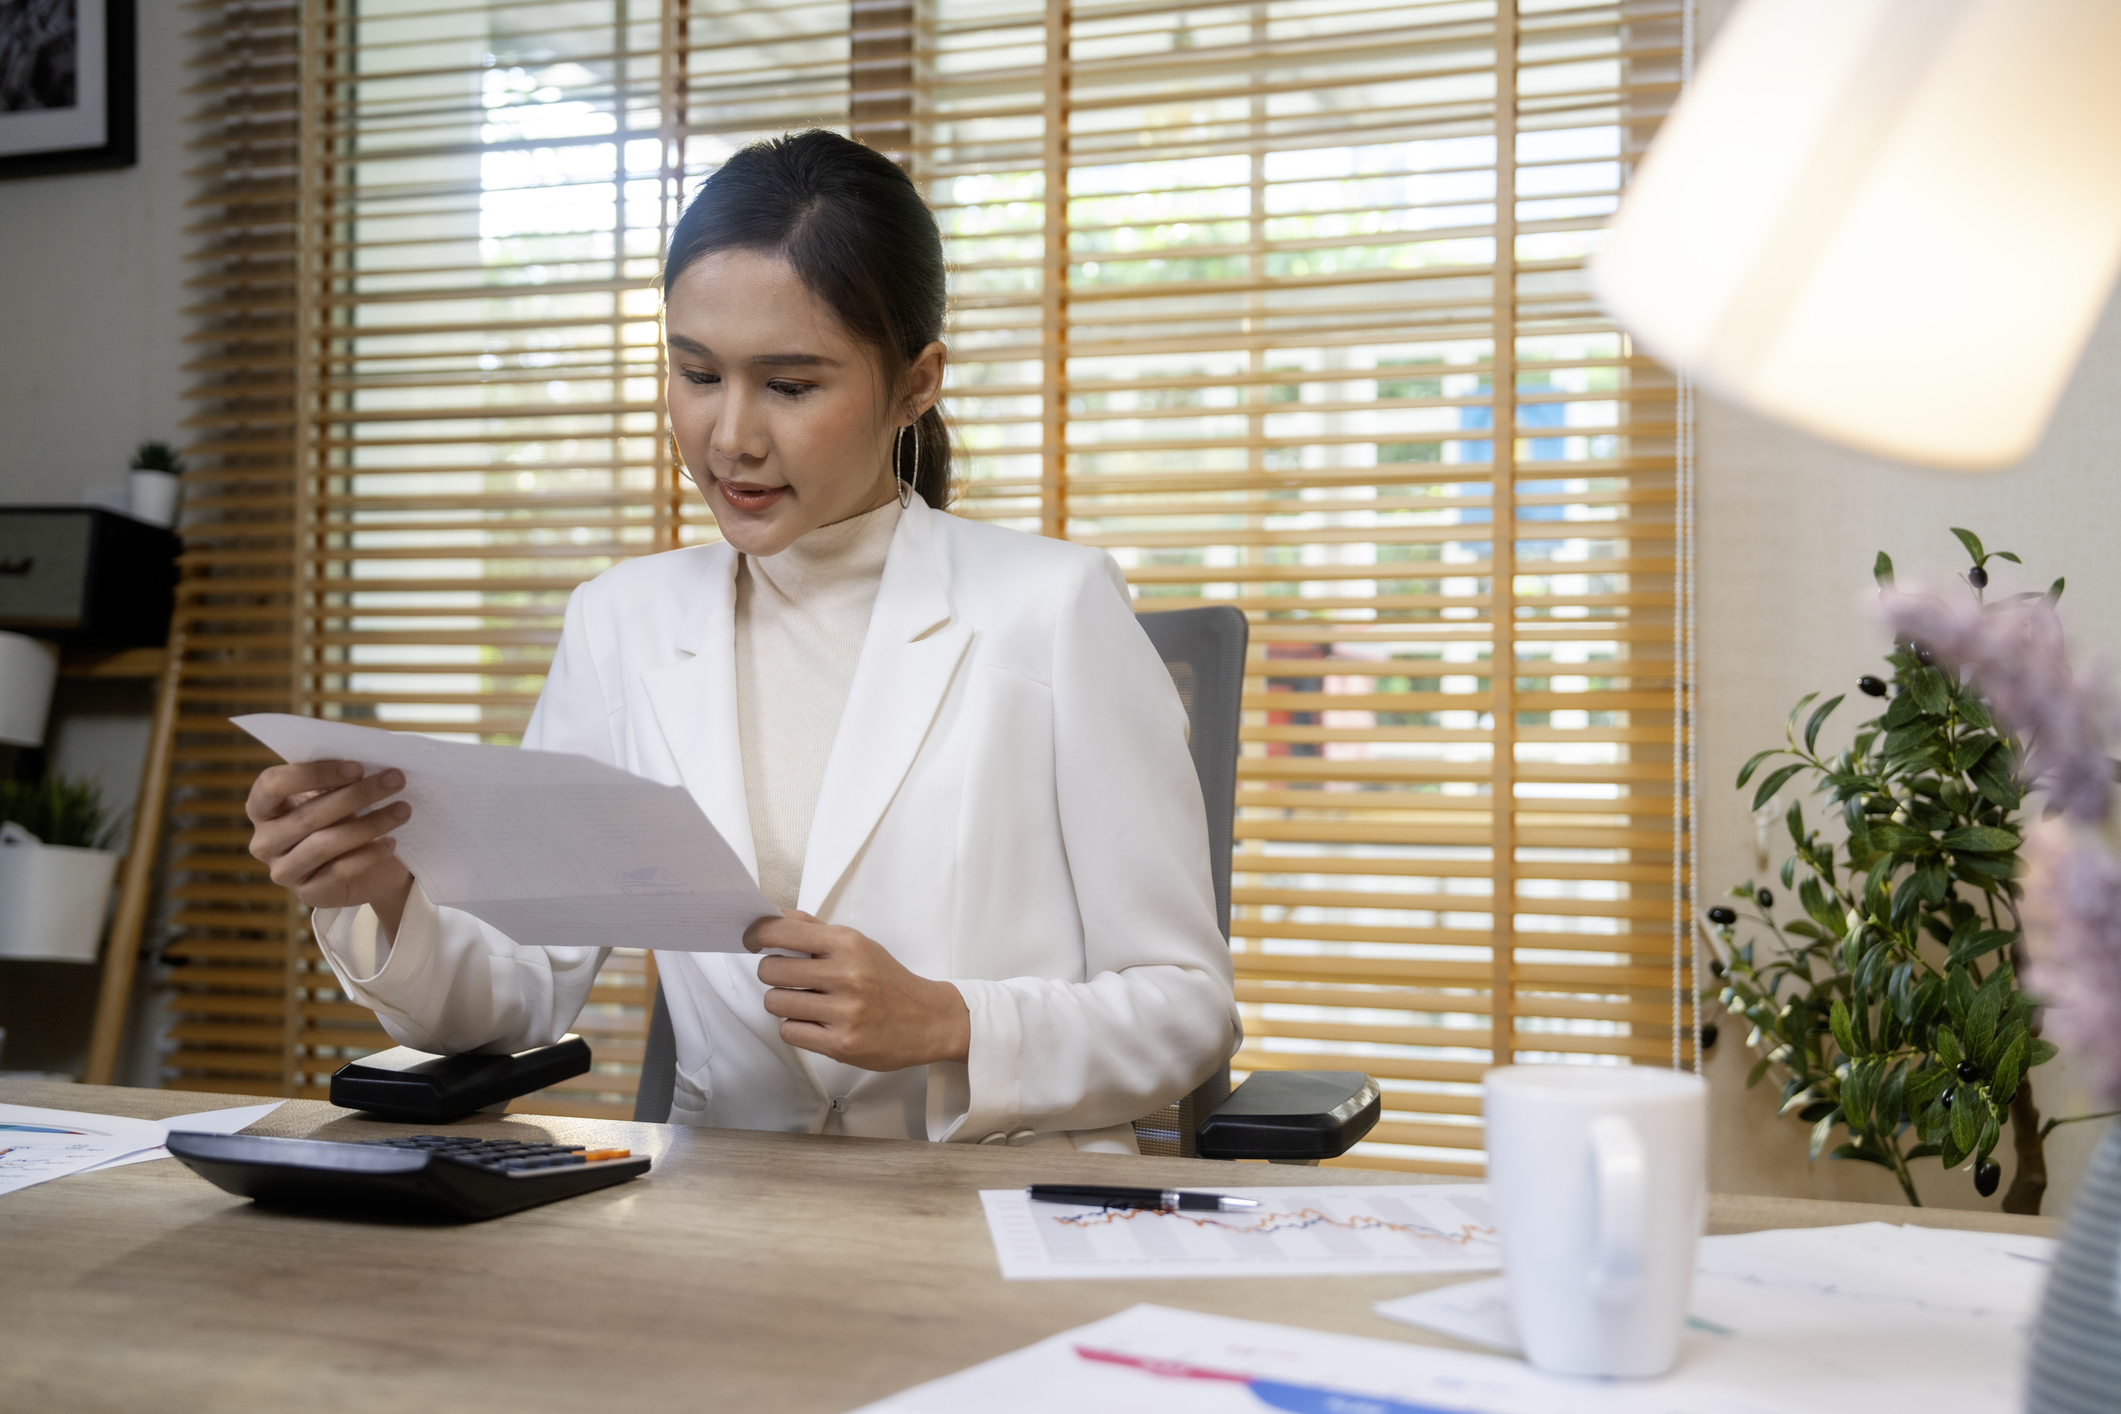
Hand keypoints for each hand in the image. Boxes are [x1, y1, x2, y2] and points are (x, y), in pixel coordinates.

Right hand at [246, 760, 415, 934]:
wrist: (370, 867)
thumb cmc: (347, 817)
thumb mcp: (337, 793)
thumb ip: (337, 777)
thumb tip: (365, 759)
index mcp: (262, 808)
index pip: (272, 785)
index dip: (314, 773)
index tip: (358, 767)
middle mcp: (264, 842)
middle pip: (307, 816)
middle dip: (356, 795)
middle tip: (396, 780)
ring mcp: (284, 872)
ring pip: (324, 845)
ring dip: (369, 824)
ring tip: (403, 810)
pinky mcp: (309, 894)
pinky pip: (340, 872)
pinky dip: (369, 854)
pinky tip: (391, 842)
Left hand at [745, 912, 969, 1070]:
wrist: (928, 1020)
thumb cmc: (888, 981)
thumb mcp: (859, 945)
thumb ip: (816, 930)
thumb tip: (774, 916)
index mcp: (848, 944)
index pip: (781, 931)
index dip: (757, 936)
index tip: (752, 942)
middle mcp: (846, 975)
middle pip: (771, 970)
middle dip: (773, 974)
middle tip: (789, 978)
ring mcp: (844, 1012)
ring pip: (775, 1003)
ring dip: (783, 1003)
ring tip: (804, 1003)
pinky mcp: (841, 1044)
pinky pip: (790, 1032)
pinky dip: (796, 1028)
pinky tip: (815, 1023)